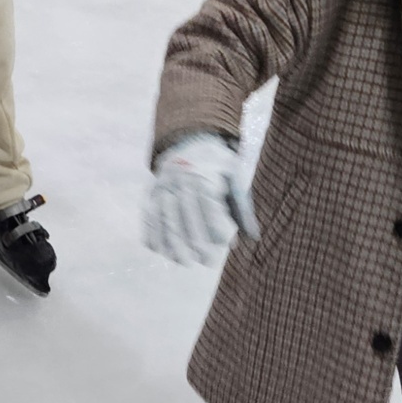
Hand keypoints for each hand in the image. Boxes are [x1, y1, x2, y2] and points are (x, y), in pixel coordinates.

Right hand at [144, 132, 259, 265]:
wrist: (189, 140)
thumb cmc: (218, 165)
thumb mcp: (235, 177)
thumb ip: (242, 207)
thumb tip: (252, 238)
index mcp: (203, 174)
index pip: (208, 205)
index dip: (215, 227)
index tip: (222, 246)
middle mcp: (181, 179)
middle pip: (185, 215)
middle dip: (195, 241)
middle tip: (206, 262)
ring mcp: (164, 185)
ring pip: (165, 217)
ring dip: (171, 242)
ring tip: (181, 261)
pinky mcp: (152, 190)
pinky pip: (148, 213)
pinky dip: (151, 231)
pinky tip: (157, 249)